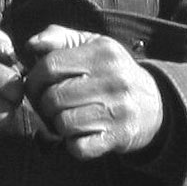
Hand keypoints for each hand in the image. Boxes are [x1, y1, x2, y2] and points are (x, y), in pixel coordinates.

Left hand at [23, 25, 164, 159]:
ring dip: (58, 125)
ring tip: (67, 119)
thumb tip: (31, 44)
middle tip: (50, 106)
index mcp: (102, 53)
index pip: (50, 66)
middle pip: (53, 98)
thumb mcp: (94, 47)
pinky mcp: (118, 137)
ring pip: (63, 123)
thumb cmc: (113, 73)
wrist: (155, 105)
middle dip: (44, 105)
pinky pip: (78, 147)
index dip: (34, 79)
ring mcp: (117, 110)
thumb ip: (61, 38)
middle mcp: (112, 80)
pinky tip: (80, 135)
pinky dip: (73, 144)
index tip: (37, 86)